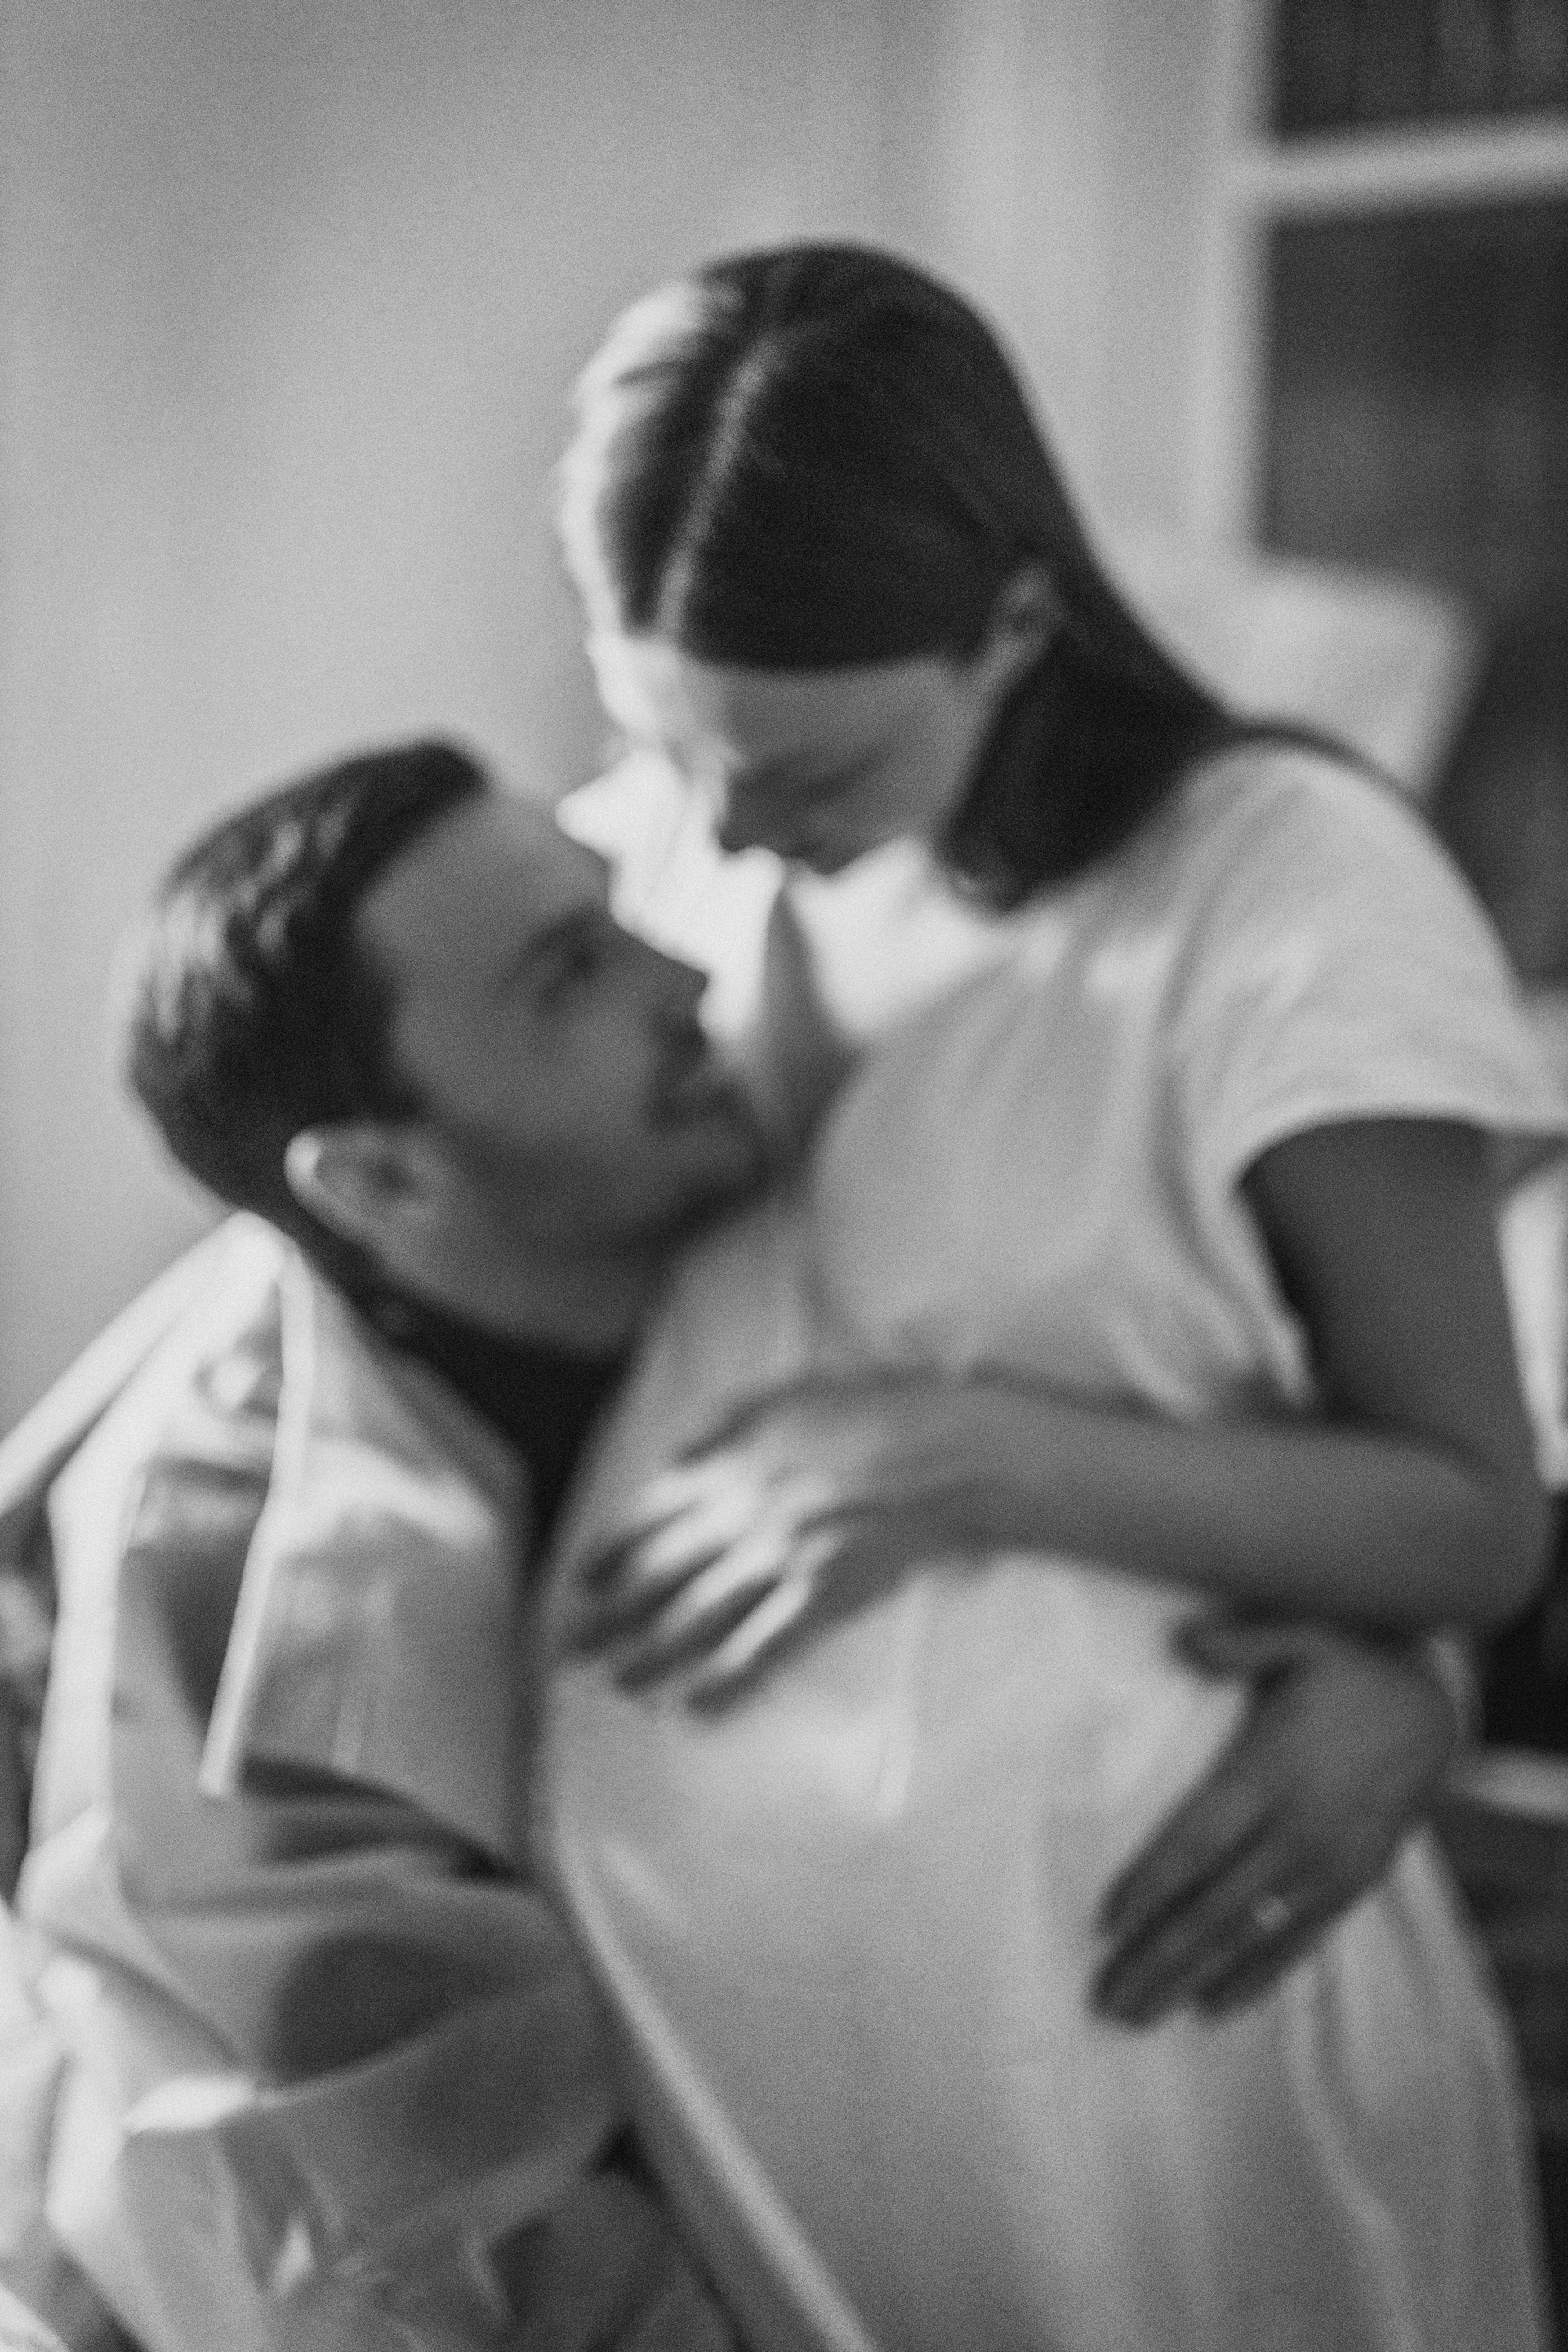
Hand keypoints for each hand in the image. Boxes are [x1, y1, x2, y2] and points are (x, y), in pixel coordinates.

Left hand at [569, 1373, 980, 1705]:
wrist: (944, 1453)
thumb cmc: (870, 1413)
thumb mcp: (786, 1397)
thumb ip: (724, 1428)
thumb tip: (676, 1459)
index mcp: (730, 1464)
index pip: (648, 1516)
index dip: (608, 1554)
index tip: (581, 1583)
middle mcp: (743, 1516)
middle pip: (658, 1576)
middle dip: (609, 1618)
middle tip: (569, 1649)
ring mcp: (781, 1561)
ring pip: (698, 1620)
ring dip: (650, 1657)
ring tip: (617, 1684)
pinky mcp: (822, 1598)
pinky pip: (762, 1650)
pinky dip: (724, 1683)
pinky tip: (693, 1707)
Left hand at [1091, 1615, 1459, 2028]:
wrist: (1433, 1709)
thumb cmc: (1347, 1666)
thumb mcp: (1301, 1632)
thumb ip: (1242, 1641)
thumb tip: (1185, 1641)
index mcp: (1276, 1770)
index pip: (1202, 1840)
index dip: (1155, 1885)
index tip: (1108, 1924)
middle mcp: (1303, 1830)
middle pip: (1218, 1906)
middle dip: (1160, 1955)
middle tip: (1107, 1999)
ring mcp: (1332, 1866)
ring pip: (1252, 1936)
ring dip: (1194, 1977)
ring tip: (1141, 2015)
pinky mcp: (1355, 1885)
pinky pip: (1299, 1942)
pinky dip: (1257, 1978)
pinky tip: (1216, 2007)